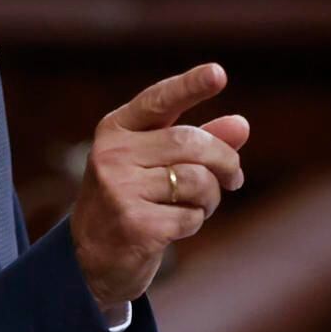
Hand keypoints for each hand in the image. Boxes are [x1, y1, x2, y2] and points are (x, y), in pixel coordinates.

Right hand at [71, 63, 249, 304]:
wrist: (89, 258)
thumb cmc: (131, 200)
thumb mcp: (156, 164)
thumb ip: (198, 142)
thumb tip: (241, 125)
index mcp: (116, 130)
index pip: (159, 101)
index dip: (190, 86)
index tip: (218, 73)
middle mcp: (112, 154)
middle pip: (190, 143)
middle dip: (224, 160)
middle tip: (235, 178)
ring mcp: (119, 190)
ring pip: (196, 180)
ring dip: (211, 197)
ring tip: (200, 206)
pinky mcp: (133, 225)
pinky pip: (189, 216)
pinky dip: (195, 222)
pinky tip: (176, 227)